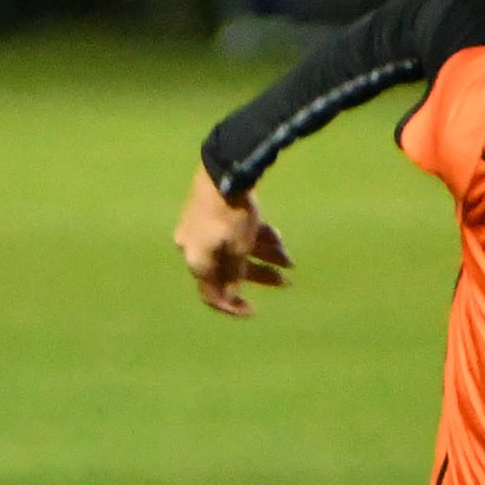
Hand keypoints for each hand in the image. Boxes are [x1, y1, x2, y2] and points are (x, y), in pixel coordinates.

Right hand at [173, 162, 292, 316]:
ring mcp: (202, 230)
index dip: (233, 306)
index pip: (212, 295)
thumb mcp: (238, 251)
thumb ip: (235, 276)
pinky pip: (234, 234)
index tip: (253, 311)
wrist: (225, 173)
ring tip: (290, 261)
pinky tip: (280, 242)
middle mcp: (194, 247)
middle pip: (230, 270)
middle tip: (286, 282)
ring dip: (264, 256)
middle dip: (261, 276)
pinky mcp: (212, 214)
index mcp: (197, 261)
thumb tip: (231, 297)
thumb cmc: (230, 217)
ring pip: (236, 250)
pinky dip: (255, 238)